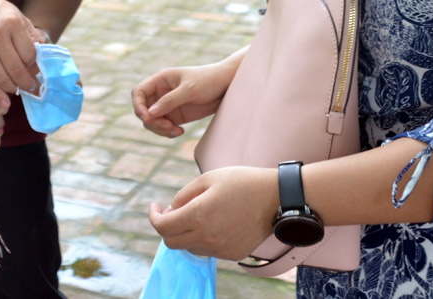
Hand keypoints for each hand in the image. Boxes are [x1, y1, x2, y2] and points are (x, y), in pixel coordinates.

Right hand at [0, 0, 41, 106]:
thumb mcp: (16, 13)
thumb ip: (30, 33)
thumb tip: (43, 53)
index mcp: (11, 22)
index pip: (29, 53)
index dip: (35, 66)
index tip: (37, 72)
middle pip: (16, 67)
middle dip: (26, 82)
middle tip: (32, 87)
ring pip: (0, 76)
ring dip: (13, 88)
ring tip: (19, 89)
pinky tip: (5, 102)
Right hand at [132, 55, 240, 137]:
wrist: (227, 86)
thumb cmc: (208, 81)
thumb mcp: (189, 90)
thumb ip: (169, 101)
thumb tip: (150, 114)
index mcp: (160, 80)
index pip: (139, 93)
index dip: (138, 106)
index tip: (148, 118)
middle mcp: (160, 92)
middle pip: (143, 110)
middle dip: (153, 121)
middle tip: (168, 127)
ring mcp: (167, 105)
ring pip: (152, 121)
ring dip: (160, 129)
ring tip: (177, 131)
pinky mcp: (176, 115)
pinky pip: (164, 127)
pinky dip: (168, 132)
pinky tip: (180, 131)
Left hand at [148, 166, 276, 260]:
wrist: (277, 198)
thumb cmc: (242, 182)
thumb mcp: (208, 179)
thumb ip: (184, 195)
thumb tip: (171, 210)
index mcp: (198, 216)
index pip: (162, 226)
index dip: (154, 216)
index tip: (156, 207)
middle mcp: (207, 237)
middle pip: (171, 242)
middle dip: (166, 227)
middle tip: (173, 211)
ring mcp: (221, 249)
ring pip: (189, 248)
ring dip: (185, 233)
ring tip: (197, 214)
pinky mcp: (233, 254)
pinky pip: (208, 250)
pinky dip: (203, 239)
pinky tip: (214, 222)